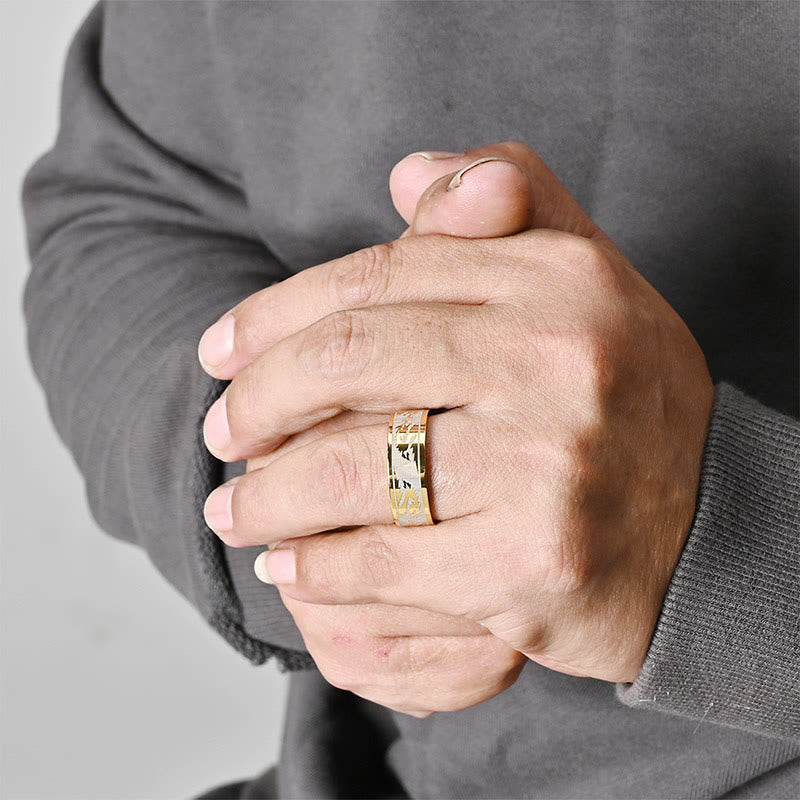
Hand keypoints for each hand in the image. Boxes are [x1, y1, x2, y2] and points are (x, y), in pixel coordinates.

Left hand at [200, 142, 713, 687]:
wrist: (715, 530)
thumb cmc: (628, 401)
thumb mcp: (589, 282)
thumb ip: (510, 206)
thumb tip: (406, 175)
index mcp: (560, 279)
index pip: (381, 274)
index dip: (277, 314)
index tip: (219, 351)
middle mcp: (559, 358)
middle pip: (350, 360)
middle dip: (256, 399)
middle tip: (219, 431)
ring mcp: (549, 464)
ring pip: (350, 469)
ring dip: (265, 494)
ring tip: (231, 507)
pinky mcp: (535, 563)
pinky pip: (382, 559)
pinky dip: (315, 564)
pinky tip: (286, 564)